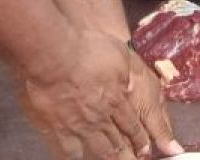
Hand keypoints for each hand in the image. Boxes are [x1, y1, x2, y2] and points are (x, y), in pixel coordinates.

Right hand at [19, 29, 180, 159]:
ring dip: (107, 157)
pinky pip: (68, 151)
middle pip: (117, 142)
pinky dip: (75, 156)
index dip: (140, 139)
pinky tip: (78, 157)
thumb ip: (127, 72)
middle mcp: (100, 118)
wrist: (53, 57)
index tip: (146, 150)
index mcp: (116, 100)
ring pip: (97, 150)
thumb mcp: (118, 54)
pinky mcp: (56, 129)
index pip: (132, 125)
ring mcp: (78, 126)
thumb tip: (133, 85)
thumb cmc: (86, 50)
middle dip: (128, 155)